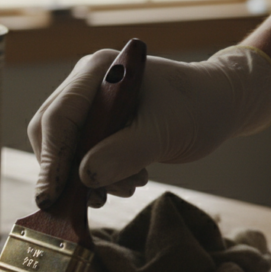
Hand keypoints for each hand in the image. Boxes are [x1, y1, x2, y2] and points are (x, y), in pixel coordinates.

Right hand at [30, 46, 270, 207]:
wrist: (220, 104)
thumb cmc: (199, 109)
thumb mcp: (164, 133)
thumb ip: (124, 153)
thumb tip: (83, 177)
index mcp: (97, 72)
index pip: (58, 118)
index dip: (51, 160)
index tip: (50, 197)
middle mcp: (85, 84)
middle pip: (51, 134)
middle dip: (69, 172)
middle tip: (97, 199)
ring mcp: (89, 103)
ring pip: (64, 149)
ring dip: (88, 177)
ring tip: (128, 185)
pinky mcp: (97, 123)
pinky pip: (80, 154)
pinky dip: (98, 175)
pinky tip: (127, 179)